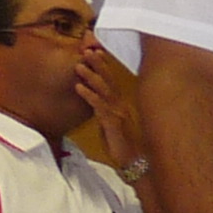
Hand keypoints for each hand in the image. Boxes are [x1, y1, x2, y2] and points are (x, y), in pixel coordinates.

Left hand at [74, 47, 148, 173]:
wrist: (134, 162)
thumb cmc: (121, 145)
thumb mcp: (111, 124)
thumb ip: (103, 110)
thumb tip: (94, 101)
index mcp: (120, 104)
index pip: (111, 81)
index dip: (103, 66)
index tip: (95, 52)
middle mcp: (120, 105)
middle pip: (109, 80)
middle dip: (98, 64)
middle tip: (87, 50)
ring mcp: (117, 113)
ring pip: (104, 90)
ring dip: (91, 76)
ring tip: (79, 65)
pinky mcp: (113, 123)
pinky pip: (99, 106)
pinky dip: (89, 95)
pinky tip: (79, 87)